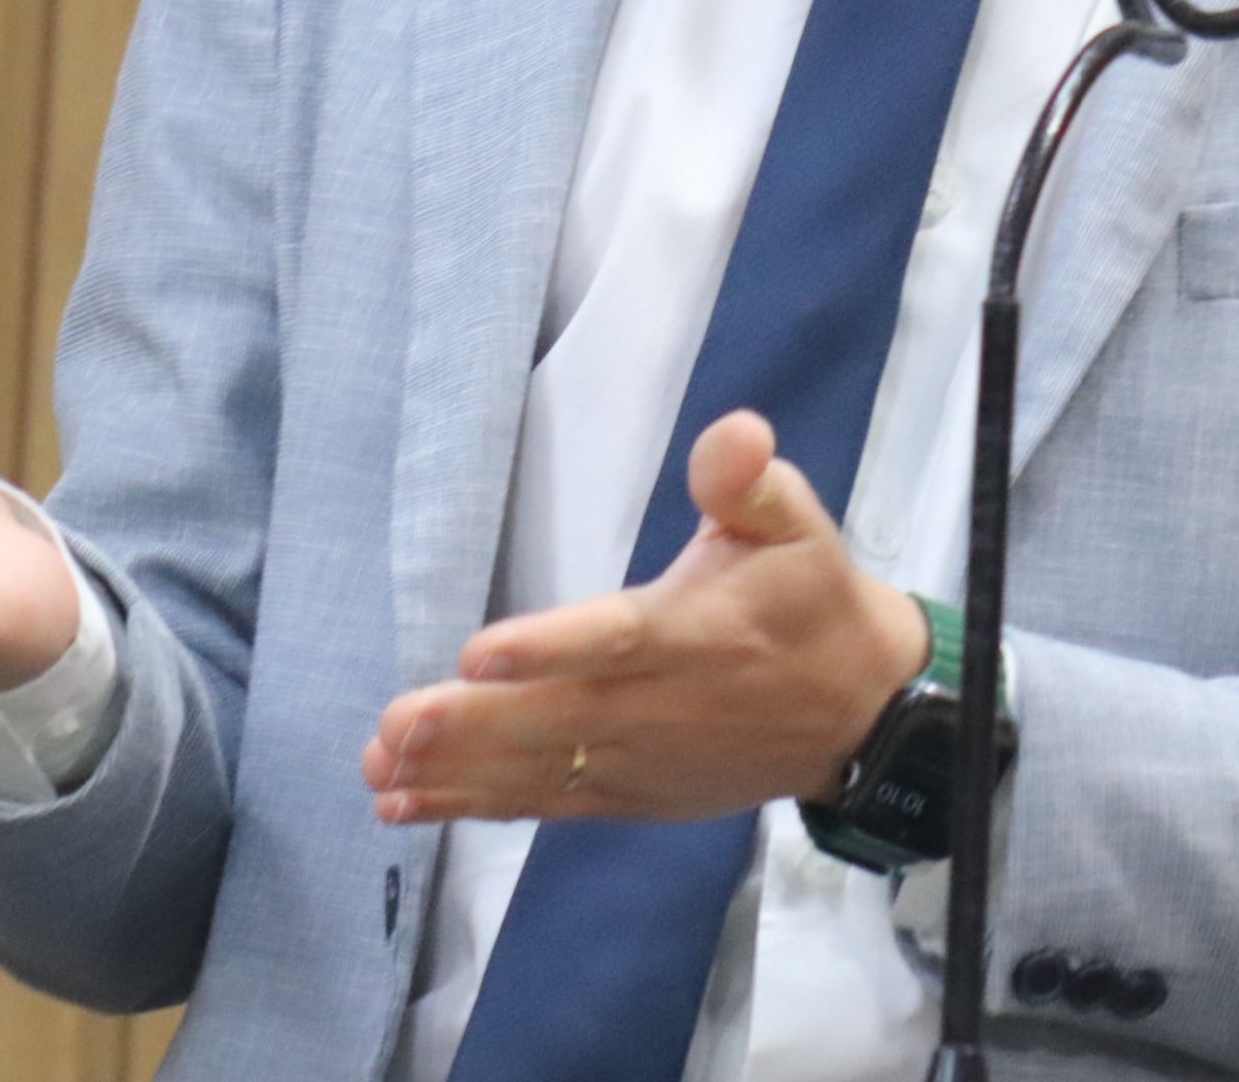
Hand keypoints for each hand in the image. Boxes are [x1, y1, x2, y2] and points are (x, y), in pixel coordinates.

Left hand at [364, 410, 930, 824]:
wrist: (858, 712)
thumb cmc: (810, 600)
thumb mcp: (798, 524)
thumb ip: (750, 482)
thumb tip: (735, 433)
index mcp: (697, 633)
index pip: (616, 640)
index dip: (549, 649)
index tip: (478, 651)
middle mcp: (663, 707)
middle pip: (558, 718)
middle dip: (474, 724)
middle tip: (397, 725)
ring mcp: (642, 761)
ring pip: (542, 770)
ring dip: (459, 772)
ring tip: (380, 768)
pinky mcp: (629, 795)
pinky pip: (548, 802)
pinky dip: (479, 805)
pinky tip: (406, 804)